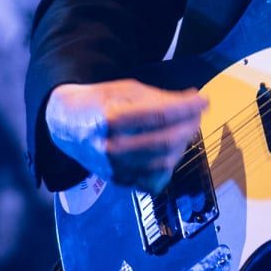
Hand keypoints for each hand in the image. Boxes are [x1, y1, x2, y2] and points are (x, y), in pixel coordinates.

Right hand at [45, 79, 207, 193]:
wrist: (67, 125)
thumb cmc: (100, 102)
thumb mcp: (125, 89)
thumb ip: (158, 97)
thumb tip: (193, 101)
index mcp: (111, 118)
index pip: (160, 115)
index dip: (187, 108)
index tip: (204, 101)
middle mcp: (111, 148)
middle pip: (165, 141)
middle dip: (189, 126)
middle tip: (197, 114)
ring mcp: (114, 169)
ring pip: (164, 163)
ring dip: (183, 144)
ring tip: (186, 128)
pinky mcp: (118, 182)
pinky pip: (155, 181)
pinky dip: (169, 166)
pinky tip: (170, 150)